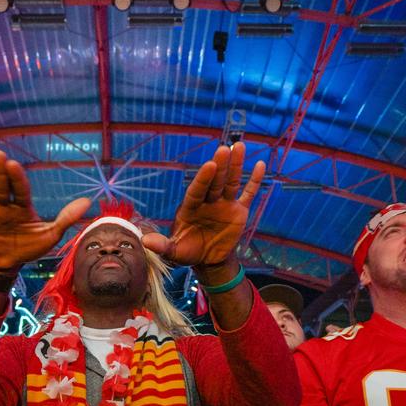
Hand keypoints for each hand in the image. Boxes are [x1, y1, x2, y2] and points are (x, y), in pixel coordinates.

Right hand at [0, 150, 89, 271]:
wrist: (7, 265)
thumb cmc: (29, 247)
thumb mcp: (50, 235)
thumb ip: (65, 218)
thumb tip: (87, 203)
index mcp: (22, 205)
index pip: (20, 188)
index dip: (17, 177)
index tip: (14, 164)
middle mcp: (4, 204)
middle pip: (1, 185)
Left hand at [142, 142, 264, 266]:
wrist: (208, 259)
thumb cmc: (187, 252)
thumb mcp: (173, 252)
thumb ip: (162, 245)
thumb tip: (144, 241)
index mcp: (191, 207)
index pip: (197, 190)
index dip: (203, 178)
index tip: (209, 165)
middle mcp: (208, 201)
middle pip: (215, 181)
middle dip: (220, 166)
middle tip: (223, 149)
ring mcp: (224, 204)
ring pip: (231, 182)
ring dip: (235, 165)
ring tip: (239, 145)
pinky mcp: (239, 211)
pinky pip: (247, 194)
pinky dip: (255, 181)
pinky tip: (261, 165)